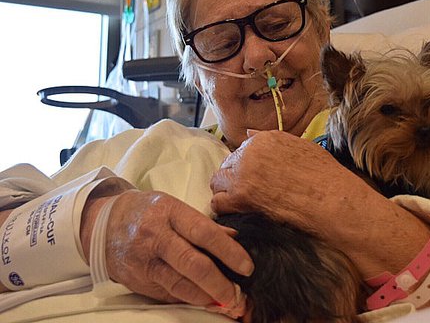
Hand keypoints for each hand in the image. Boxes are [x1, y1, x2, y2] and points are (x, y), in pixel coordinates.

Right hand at [82, 190, 253, 311]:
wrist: (103, 224)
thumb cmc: (148, 212)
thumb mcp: (174, 207)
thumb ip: (202, 224)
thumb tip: (234, 238)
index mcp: (170, 213)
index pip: (204, 232)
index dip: (228, 251)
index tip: (247, 266)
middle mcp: (156, 237)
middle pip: (192, 263)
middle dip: (218, 283)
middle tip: (237, 294)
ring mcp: (145, 261)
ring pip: (179, 285)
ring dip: (206, 297)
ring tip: (225, 302)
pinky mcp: (138, 280)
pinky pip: (168, 294)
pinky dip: (189, 300)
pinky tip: (204, 301)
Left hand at [210, 131, 429, 305]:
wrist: (335, 201)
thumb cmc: (328, 179)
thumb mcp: (303, 150)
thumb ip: (274, 142)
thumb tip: (251, 132)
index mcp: (268, 137)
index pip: (242, 150)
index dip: (246, 169)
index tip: (255, 184)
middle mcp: (252, 148)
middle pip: (228, 166)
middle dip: (235, 182)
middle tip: (251, 200)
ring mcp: (244, 169)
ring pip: (219, 183)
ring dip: (230, 197)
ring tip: (247, 210)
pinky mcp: (242, 193)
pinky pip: (220, 204)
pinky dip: (228, 213)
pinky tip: (244, 219)